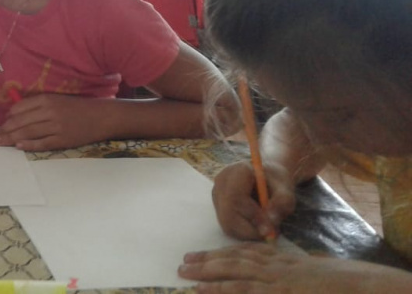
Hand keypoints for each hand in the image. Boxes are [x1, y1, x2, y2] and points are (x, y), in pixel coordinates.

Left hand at [0, 93, 112, 150]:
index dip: (8, 117)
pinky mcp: (63, 140)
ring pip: (28, 133)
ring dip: (11, 138)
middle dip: (5, 130)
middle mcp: (50, 112)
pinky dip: (29, 145)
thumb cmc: (77, 107)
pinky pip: (42, 143)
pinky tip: (18, 146)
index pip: (20, 108)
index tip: (1, 123)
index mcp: (47, 100)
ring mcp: (56, 127)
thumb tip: (15, 114)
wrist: (101, 116)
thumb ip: (38, 105)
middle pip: (21, 122)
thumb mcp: (57, 100)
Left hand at [179, 243, 411, 292]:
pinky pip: (245, 290)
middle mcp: (276, 265)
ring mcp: (276, 279)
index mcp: (284, 259)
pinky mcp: (278, 292)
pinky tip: (204, 290)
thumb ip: (295, 272)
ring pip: (234, 273)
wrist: (358, 284)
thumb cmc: (340, 281)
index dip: (222, 253)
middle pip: (234, 259)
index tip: (203, 254)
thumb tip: (290, 275)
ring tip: (185, 276)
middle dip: (207, 261)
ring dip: (207, 274)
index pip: (247, 252)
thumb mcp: (313, 273)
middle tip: (184, 263)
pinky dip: (223, 290)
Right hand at [212, 160, 295, 239]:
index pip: (236, 198)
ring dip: (247, 232)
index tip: (271, 229)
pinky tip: (256, 226)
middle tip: (269, 235)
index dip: (252, 216)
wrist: (268, 177)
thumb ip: (282, 203)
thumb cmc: (277, 183)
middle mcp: (221, 181)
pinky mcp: (217, 205)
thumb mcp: (286, 191)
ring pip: (226, 223)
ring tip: (266, 228)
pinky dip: (243, 232)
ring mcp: (216, 193)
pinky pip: (227, 225)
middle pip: (228, 214)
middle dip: (249, 230)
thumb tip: (271, 221)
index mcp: (236, 171)